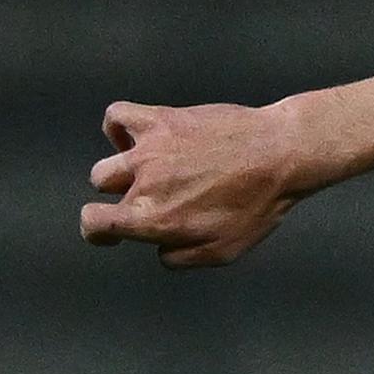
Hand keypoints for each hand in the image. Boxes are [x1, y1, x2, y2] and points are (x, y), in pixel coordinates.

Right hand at [79, 100, 302, 267]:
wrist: (279, 154)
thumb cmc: (257, 205)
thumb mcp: (224, 252)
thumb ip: (182, 257)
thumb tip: (159, 249)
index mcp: (155, 219)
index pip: (94, 224)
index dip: (96, 231)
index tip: (108, 231)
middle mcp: (145, 183)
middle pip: (106, 193)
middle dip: (124, 201)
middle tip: (155, 200)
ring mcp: (148, 149)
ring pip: (108, 164)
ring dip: (121, 173)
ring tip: (151, 175)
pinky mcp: (159, 120)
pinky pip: (117, 117)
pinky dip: (118, 129)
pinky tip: (137, 139)